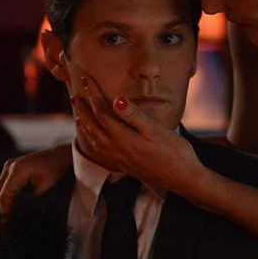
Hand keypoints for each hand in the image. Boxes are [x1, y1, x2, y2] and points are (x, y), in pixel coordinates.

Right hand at [0, 144, 72, 236]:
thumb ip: (32, 200)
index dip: (2, 214)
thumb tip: (18, 218)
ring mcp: (6, 170)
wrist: (59, 154)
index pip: (3, 196)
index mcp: (17, 170)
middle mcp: (7, 169)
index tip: (3, 229)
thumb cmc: (56, 169)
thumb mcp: (47, 185)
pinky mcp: (7, 174)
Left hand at [70, 76, 204, 193]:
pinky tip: (93, 140)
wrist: (183, 179)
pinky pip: (100, 153)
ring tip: (77, 114)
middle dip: (83, 108)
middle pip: (94, 125)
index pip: (102, 111)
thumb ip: (134, 116)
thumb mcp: (156, 130)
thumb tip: (116, 100)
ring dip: (84, 125)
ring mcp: (120, 159)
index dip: (93, 94)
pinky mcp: (125, 166)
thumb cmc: (175, 152)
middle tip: (73, 94)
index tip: (85, 79)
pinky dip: (92, 143)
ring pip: (94, 140)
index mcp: (124, 138)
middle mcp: (117, 149)